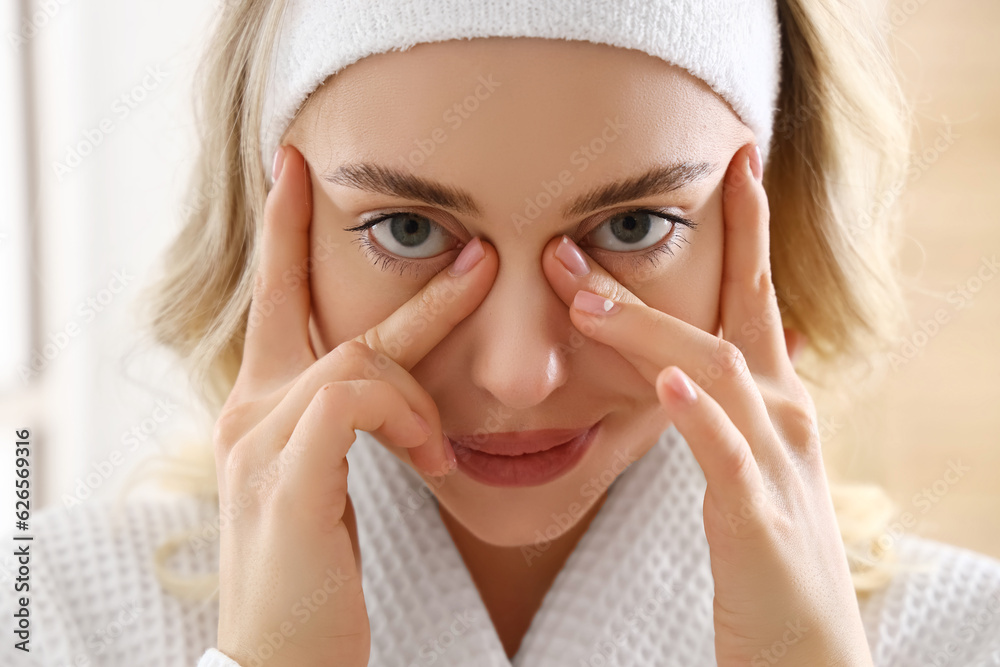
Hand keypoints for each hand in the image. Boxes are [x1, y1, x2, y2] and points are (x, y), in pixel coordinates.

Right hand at [212, 145, 497, 666]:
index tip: (295, 169)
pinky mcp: (286, 482)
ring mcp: (260, 443)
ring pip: (356, 361)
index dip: (281, 232)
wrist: (280, 661)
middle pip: (325, 314)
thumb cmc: (309, 574)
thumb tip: (401, 392)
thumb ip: (349, 426)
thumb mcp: (324, 486)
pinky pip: (358, 404)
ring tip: (439, 449)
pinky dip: (406, 421)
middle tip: (472, 252)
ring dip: (418, 394)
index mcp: (260, 408)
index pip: (272, 300)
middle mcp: (249, 411)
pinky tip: (431, 459)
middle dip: (401, 281)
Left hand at [541, 144, 873, 665]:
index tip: (729, 166)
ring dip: (648, 331)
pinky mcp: (760, 523)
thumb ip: (717, 414)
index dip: (746, 231)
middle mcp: (783, 419)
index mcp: (775, 404)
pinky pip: (728, 459)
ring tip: (584, 295)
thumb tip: (672, 369)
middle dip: (662, 270)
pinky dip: (699, 417)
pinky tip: (664, 385)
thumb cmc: (768, 559)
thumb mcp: (745, 468)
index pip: (754, 300)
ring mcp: (775, 467)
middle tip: (581, 235)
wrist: (809, 655)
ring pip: (716, 373)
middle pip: (728, 319)